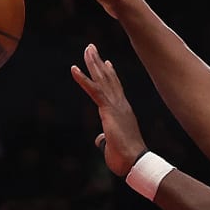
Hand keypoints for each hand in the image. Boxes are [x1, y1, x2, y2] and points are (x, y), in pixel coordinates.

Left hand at [71, 44, 146, 176]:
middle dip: (99, 62)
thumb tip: (100, 139)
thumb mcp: (113, 145)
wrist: (135, 161)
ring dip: (93, 62)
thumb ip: (106, 139)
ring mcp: (116, 105)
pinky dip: (83, 78)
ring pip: (102, 79)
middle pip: (109, 78)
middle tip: (91, 48)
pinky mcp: (108, 109)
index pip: (116, 89)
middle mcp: (121, 104)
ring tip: (88, 48)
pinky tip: (74, 68)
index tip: (106, 62)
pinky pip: (94, 90)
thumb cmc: (126, 158)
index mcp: (123, 111)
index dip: (110, 74)